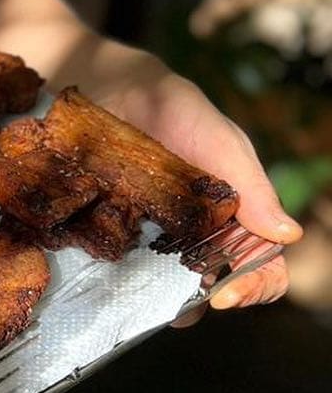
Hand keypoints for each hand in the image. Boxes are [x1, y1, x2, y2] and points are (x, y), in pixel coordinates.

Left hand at [91, 55, 299, 315]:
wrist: (111, 88)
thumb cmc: (176, 110)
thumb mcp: (218, 141)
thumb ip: (251, 185)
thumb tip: (287, 236)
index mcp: (238, 217)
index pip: (263, 266)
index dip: (254, 286)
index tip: (226, 295)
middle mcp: (199, 236)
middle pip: (212, 288)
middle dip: (201, 302)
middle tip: (181, 304)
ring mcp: (155, 240)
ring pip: (163, 289)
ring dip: (156, 299)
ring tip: (141, 296)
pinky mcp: (114, 236)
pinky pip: (118, 271)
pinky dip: (116, 280)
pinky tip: (106, 280)